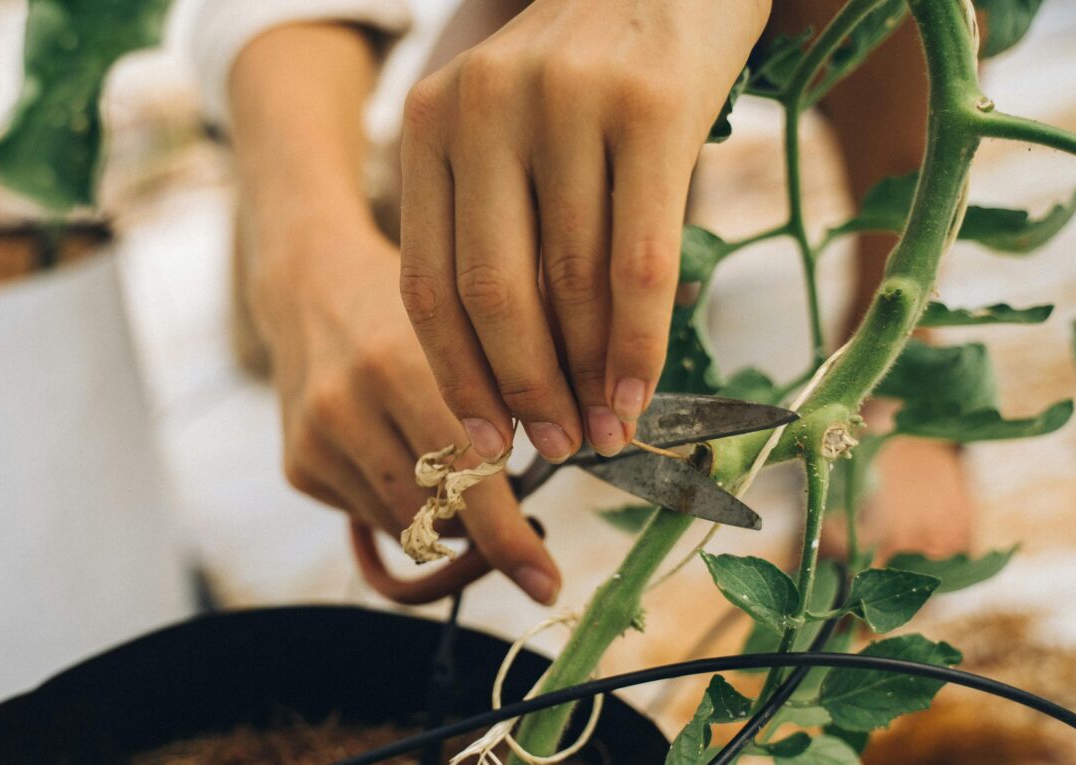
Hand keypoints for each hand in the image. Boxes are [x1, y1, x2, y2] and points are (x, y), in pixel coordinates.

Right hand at [249, 219, 560, 604]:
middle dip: (487, 537)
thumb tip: (563, 468)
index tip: (548, 584)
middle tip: (526, 541)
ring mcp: (316, 441)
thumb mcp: (467, 326)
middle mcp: (346, 406)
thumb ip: (507, 393)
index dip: (510, 541)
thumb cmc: (413, 307)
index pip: (467, 478)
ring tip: (461, 475)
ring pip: (406, 526)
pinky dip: (406, 504)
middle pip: (434, 516)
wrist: (311, 285)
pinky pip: (373, 517)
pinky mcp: (298, 466)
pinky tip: (405, 454)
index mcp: (397, 363)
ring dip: (447, 520)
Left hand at [398, 0, 768, 461]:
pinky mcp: (649, 107)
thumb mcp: (510, 130)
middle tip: (551, 448)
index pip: (427, 279)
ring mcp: (564, 103)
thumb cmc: (587, 71)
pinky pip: (638, 259)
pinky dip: (637, 343)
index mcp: (431, 123)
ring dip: (586, 378)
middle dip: (521, 388)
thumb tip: (516, 371)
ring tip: (601, 432)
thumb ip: (495, 223)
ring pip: (570, 283)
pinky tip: (639, 393)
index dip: (455, 374)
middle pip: (491, 291)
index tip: (482, 439)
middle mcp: (484, 109)